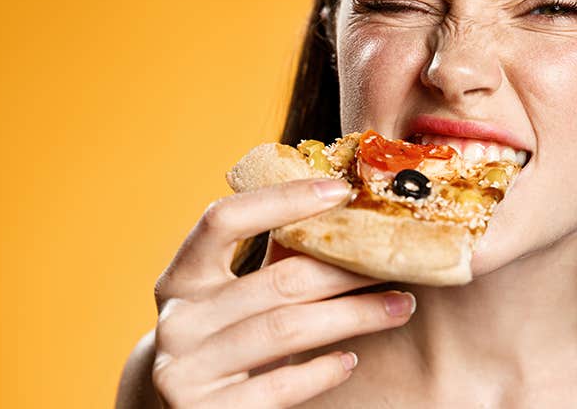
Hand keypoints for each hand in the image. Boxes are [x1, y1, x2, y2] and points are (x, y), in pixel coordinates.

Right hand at [151, 178, 416, 407]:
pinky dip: (322, 371)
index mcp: (182, 277)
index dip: (281, 200)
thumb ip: (272, 261)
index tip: (340, 191)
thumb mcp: (233, 299)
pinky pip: (279, 385)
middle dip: (345, 270)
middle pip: (276, 280)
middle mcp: (178, 319)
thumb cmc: (227, 343)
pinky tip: (350, 360)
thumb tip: (345, 209)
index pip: (224, 220)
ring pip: (286, 329)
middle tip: (395, 264)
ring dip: (354, 315)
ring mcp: (185, 368)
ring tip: (399, 307)